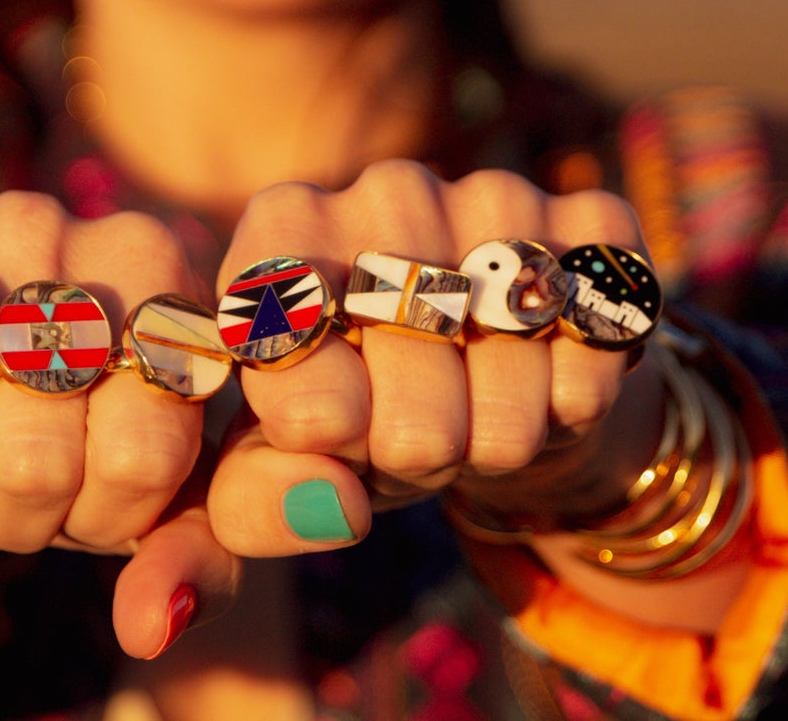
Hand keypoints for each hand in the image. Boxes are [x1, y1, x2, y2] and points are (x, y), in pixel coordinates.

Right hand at [0, 196, 235, 655]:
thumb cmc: (52, 438)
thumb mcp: (140, 493)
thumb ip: (189, 554)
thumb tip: (155, 621)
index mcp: (147, 262)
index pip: (147, 450)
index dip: (109, 514)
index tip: (93, 495)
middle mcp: (40, 223)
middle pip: (42, 456)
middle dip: (27, 508)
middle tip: (14, 482)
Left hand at [202, 162, 661, 552]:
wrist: (491, 389)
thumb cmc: (354, 426)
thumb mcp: (275, 476)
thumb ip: (219, 528)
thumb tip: (193, 595)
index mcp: (279, 230)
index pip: (290, 363)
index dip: (326, 433)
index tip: (340, 432)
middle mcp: (382, 191)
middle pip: (412, 401)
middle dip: (415, 453)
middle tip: (414, 434)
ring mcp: (492, 195)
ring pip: (510, 381)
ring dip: (500, 434)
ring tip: (477, 413)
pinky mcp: (588, 227)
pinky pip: (594, 346)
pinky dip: (576, 397)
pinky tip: (546, 380)